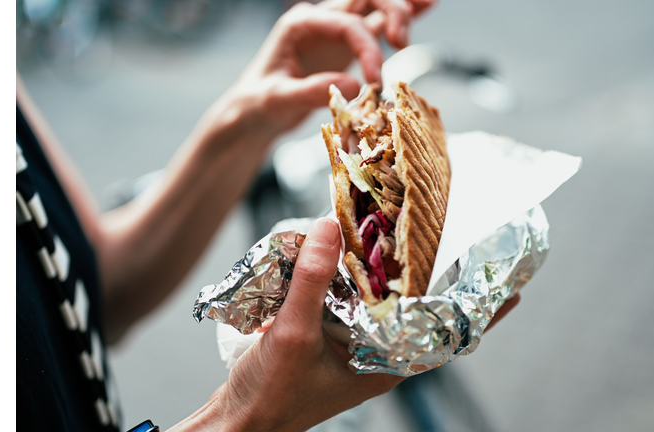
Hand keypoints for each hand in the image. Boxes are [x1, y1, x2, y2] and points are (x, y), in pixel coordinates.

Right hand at [170, 218, 402, 431]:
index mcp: (384, 365)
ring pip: (356, 299)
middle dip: (375, 266)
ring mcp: (347, 350)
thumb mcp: (293, 331)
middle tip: (371, 227)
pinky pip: (331, 305)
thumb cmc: (271, 395)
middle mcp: (372, 357)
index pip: (417, 313)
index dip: (414, 276)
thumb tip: (328, 226)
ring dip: (345, 271)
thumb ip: (311, 279)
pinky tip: (314, 263)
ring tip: (344, 237)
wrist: (236, 420)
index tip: (406, 239)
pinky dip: (323, 284)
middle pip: (385, 300)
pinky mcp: (323, 343)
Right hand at [170, 218, 520, 431]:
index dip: (481, 313)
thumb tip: (330, 224)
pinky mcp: (331, 339)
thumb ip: (312, 280)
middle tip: (460, 240)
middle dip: (442, 281)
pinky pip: (357, 304)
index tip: (514, 289)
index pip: (448, 336)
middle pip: (423, 315)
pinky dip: (360, 280)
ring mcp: (356, 348)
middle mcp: (378, 355)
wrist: (238, 421)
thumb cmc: (271, 394)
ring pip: (389, 306)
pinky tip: (354, 256)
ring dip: (399, 276)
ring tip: (413, 238)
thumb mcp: (293, 334)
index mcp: (386, 365)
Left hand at [223, 0, 436, 135]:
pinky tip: (426, 6)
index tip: (376, 79)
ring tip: (425, 12)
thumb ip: (309, 92)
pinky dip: (401, 14)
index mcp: (300, 24)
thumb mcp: (276, 101)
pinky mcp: (346, 44)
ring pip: (374, 4)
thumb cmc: (258, 104)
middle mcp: (320, 20)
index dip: (367, 47)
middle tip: (402, 42)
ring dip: (400, 9)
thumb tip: (353, 87)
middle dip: (391, 10)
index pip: (346, 23)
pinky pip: (377, 22)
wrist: (255, 112)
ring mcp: (335, 29)